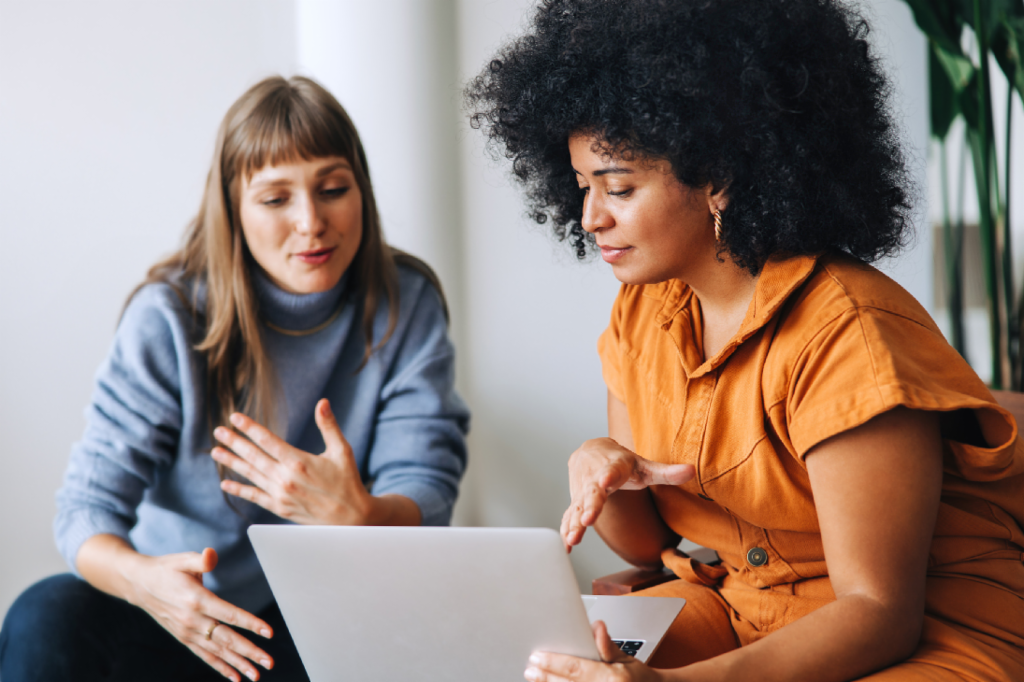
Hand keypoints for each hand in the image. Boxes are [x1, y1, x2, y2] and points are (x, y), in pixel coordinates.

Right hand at [123, 547, 272, 681]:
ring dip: (238, 664)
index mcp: (196, 600)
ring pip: (217, 652)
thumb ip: (201, 560)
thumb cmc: (166, 569)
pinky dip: (220, 667)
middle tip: (269, 662)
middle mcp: (192, 620)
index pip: (229, 615)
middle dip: (249, 652)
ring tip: (256, 675)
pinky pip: (204, 655)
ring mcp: (187, 632)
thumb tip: (212, 554)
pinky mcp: (184, 637)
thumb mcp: (183, 560)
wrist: (139, 584)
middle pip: (226, 639)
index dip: (251, 623)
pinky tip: (235, 677)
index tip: (269, 632)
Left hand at [212, 398, 373, 524]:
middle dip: (234, 442)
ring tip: (216, 451)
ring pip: (251, 475)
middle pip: (253, 456)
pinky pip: (255, 496)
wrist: (351, 518)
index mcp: (299, 461)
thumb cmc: (348, 481)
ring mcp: (281, 494)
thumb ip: (329, 426)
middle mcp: (286, 478)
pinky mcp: (280, 508)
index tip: (235, 418)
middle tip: (218, 431)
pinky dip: (239, 489)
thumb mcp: (342, 450)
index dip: (250, 428)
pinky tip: (226, 483)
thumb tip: (323, 402)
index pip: (267, 440)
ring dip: (232, 462)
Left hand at [525, 620, 662, 681]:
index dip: (553, 663)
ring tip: (536, 678)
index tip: (537, 657)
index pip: (576, 668)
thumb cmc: (638, 678)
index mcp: (612, 678)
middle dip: (545, 677)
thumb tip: (597, 627)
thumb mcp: (626, 658)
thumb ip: (607, 645)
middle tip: (530, 669)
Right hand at [561, 438, 692, 549]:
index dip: (608, 476)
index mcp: (613, 466)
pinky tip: (566, 546)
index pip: (611, 471)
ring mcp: (582, 491)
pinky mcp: (576, 502)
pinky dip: (567, 528)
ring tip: (573, 539)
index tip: (605, 481)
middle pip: (591, 493)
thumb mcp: (644, 465)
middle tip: (586, 520)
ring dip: (574, 523)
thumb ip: (666, 472)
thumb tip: (692, 470)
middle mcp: (594, 478)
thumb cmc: (622, 462)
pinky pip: (570, 515)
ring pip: (577, 507)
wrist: (592, 451)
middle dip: (589, 506)